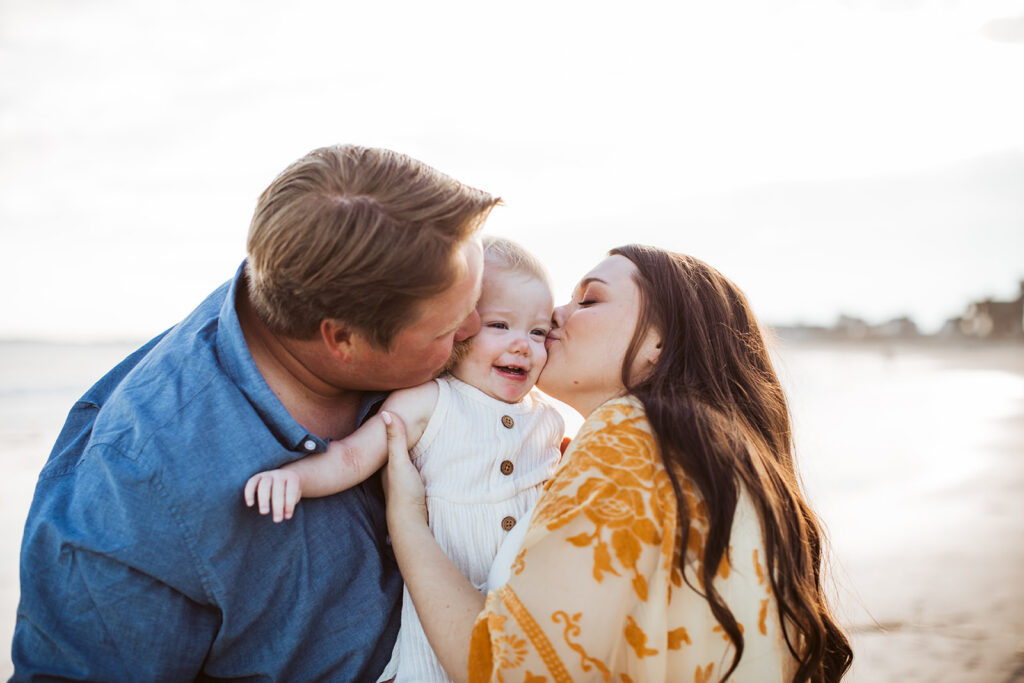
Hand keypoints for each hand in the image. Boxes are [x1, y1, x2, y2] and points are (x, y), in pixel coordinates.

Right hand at [243, 469, 301, 521]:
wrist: (283, 476)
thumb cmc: (290, 491)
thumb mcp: (294, 496)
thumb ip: (289, 503)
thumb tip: (283, 514)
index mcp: (292, 477)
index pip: (291, 491)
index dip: (289, 504)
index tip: (287, 517)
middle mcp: (280, 474)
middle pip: (278, 489)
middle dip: (278, 505)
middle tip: (277, 520)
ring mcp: (268, 474)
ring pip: (264, 485)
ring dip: (264, 500)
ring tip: (264, 513)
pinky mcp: (257, 477)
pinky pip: (251, 483)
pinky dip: (249, 493)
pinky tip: (250, 504)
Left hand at [381, 411, 426, 526]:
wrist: (410, 523)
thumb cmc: (403, 493)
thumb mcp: (400, 462)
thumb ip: (395, 439)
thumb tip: (386, 412)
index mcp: (384, 463)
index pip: (385, 438)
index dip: (389, 424)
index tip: (393, 406)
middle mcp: (389, 471)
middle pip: (393, 448)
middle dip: (396, 435)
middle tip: (405, 414)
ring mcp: (399, 480)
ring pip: (400, 458)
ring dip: (405, 448)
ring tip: (414, 431)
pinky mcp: (410, 488)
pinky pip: (410, 467)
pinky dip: (414, 459)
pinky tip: (421, 456)